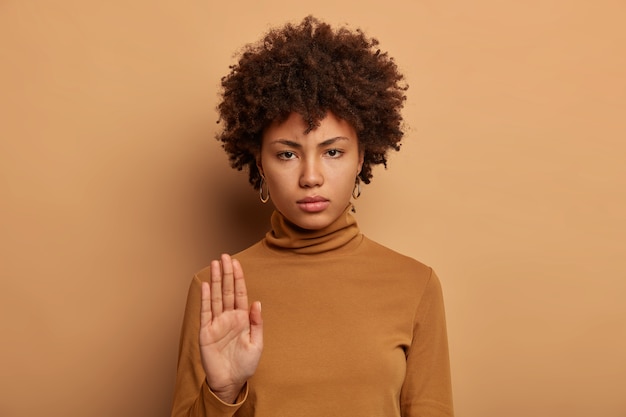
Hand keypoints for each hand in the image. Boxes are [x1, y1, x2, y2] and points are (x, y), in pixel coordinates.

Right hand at [199, 254, 262, 402]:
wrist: (231, 382)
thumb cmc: (245, 364)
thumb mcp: (257, 343)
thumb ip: (257, 323)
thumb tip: (257, 302)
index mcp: (242, 318)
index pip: (239, 293)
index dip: (238, 278)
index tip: (236, 262)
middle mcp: (228, 317)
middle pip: (226, 290)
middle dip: (226, 273)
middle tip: (224, 256)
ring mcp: (216, 323)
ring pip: (215, 297)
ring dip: (214, 281)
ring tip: (214, 264)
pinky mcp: (206, 332)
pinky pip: (205, 312)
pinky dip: (205, 299)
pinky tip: (204, 285)